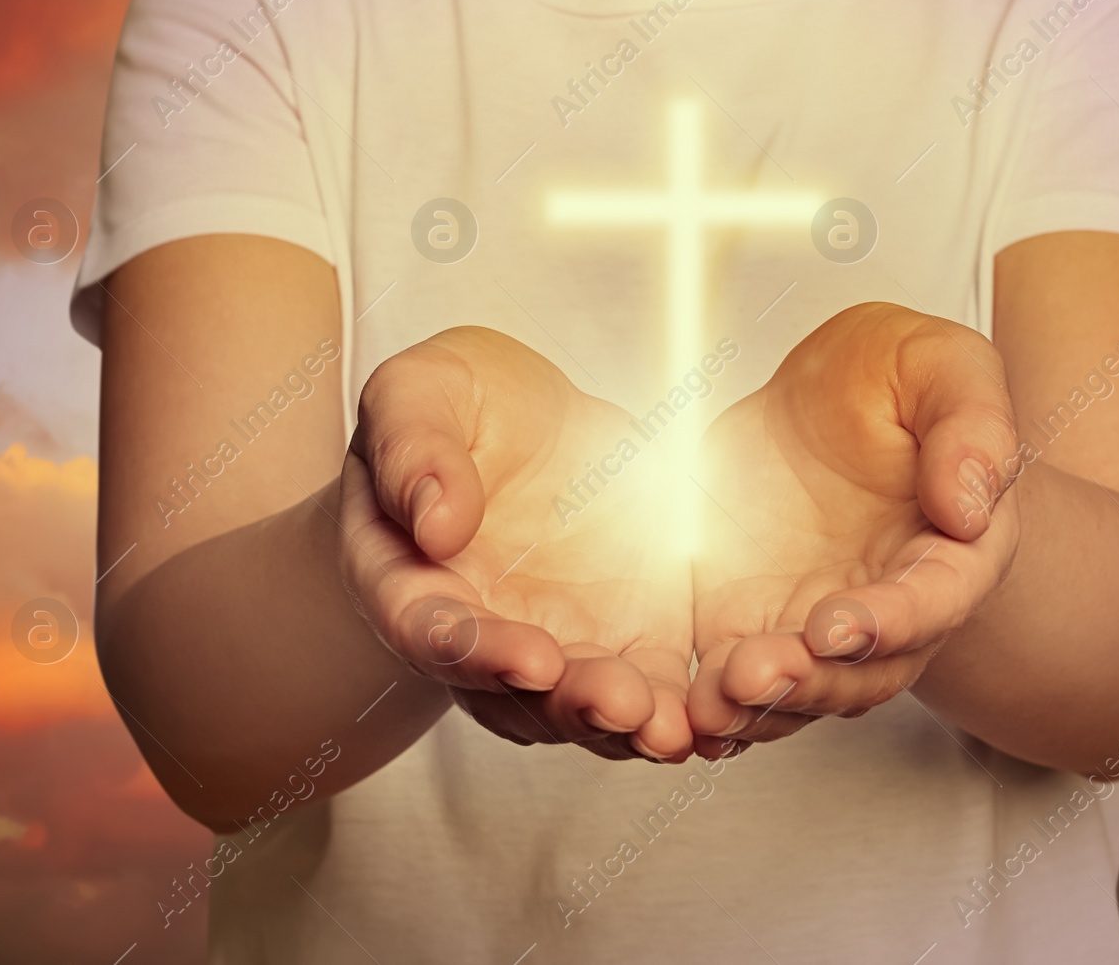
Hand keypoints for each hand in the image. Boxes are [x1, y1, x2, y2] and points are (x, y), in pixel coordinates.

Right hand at [338, 327, 693, 761]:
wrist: (526, 419)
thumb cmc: (450, 405)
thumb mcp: (418, 392)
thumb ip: (414, 450)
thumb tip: (433, 522)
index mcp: (407, 578)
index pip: (430, 629)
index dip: (476, 652)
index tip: (531, 657)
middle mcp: (477, 632)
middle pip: (511, 691)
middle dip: (568, 703)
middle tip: (619, 704)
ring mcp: (553, 643)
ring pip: (580, 706)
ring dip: (624, 723)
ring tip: (669, 727)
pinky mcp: (625, 638)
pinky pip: (648, 687)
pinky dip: (674, 710)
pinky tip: (711, 720)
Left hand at [686, 303, 1020, 756]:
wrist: (825, 402)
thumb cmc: (897, 381)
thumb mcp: (941, 367)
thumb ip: (971, 425)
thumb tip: (970, 507)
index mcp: (953, 552)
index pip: (933, 600)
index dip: (889, 621)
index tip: (836, 626)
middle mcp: (892, 610)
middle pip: (863, 670)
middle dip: (809, 680)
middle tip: (754, 675)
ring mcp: (818, 626)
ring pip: (799, 691)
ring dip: (757, 706)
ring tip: (711, 702)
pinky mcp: (751, 625)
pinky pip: (736, 680)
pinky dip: (713, 705)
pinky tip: (680, 716)